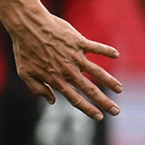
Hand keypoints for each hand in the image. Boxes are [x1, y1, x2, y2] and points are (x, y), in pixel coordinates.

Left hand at [5, 9, 122, 118]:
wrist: (27, 27)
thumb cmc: (24, 50)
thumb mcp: (25, 73)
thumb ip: (38, 89)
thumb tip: (53, 101)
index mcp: (56, 79)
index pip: (75, 99)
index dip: (88, 109)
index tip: (99, 117)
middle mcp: (68, 70)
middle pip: (90, 90)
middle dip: (104, 102)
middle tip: (117, 111)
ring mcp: (75, 56)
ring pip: (97, 72)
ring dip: (110, 81)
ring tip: (120, 89)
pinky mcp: (78, 42)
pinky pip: (96, 47)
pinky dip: (106, 51)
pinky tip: (116, 55)